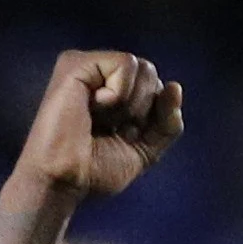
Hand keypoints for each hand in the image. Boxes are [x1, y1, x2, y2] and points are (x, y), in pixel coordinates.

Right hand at [12, 50, 182, 198]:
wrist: (66, 180)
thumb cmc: (96, 169)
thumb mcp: (147, 148)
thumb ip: (167, 121)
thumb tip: (176, 86)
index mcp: (114, 90)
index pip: (159, 89)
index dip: (153, 118)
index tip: (122, 137)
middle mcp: (100, 74)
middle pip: (152, 74)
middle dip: (144, 110)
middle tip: (111, 128)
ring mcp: (87, 66)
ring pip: (143, 67)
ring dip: (132, 104)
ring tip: (101, 118)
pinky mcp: (76, 63)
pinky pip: (125, 63)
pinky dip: (120, 93)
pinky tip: (95, 106)